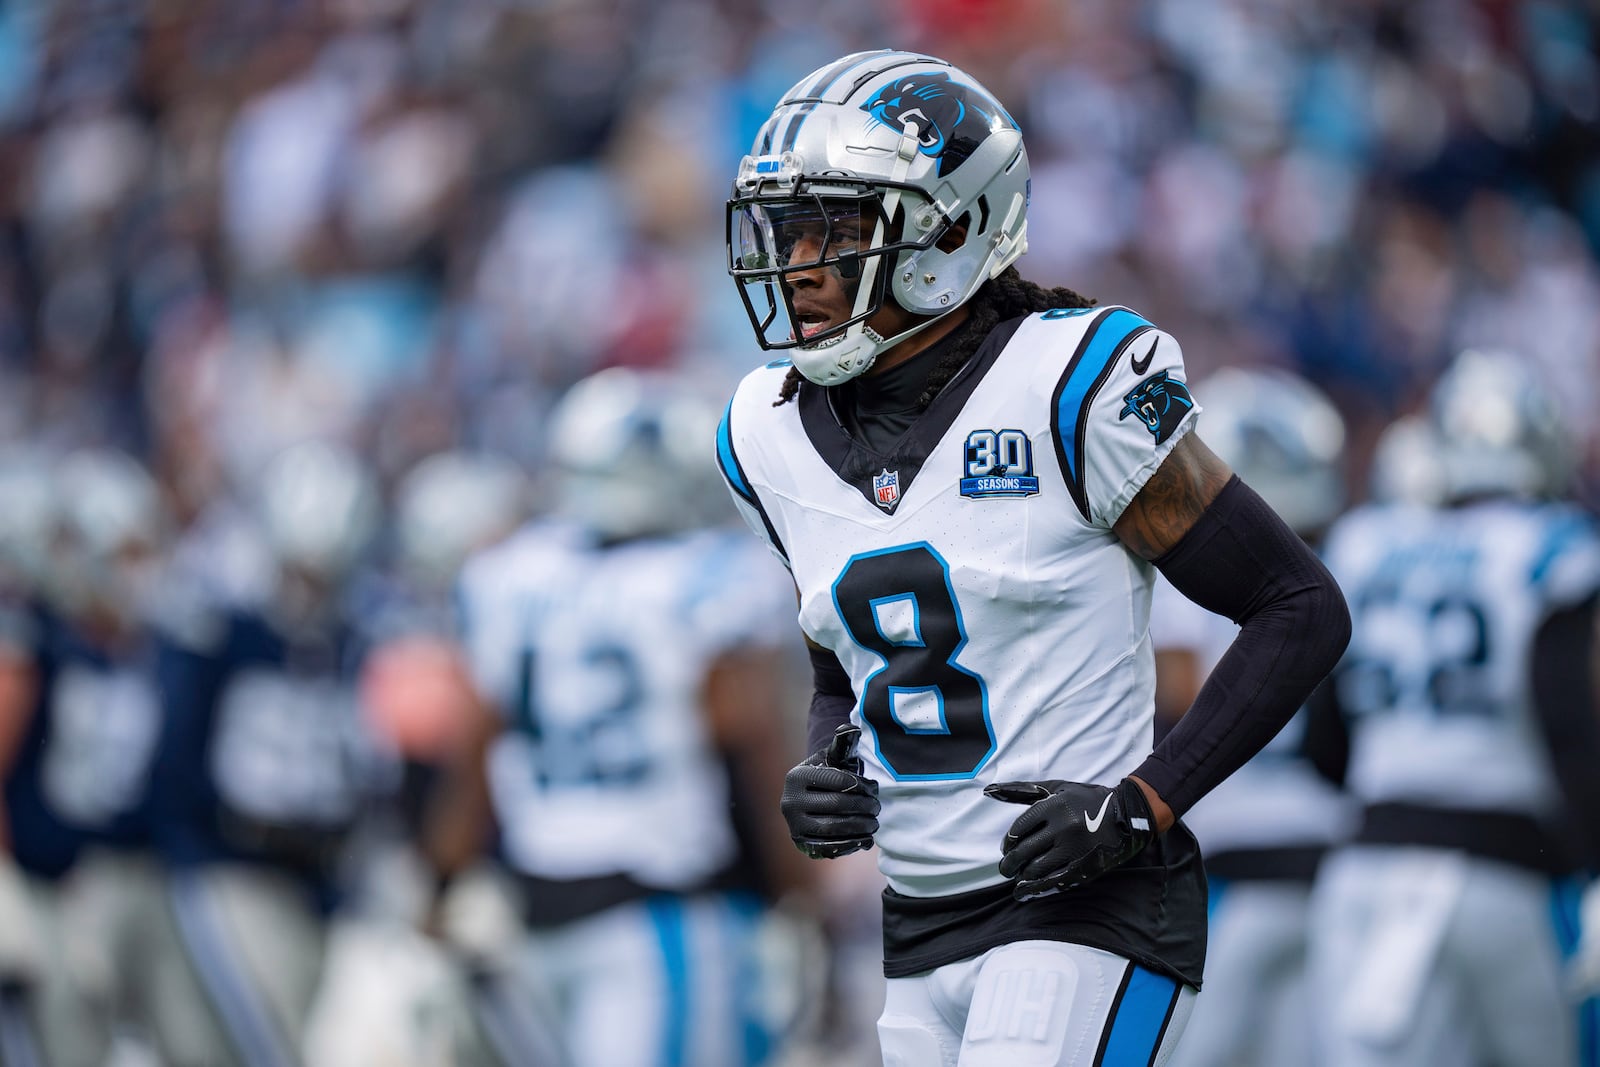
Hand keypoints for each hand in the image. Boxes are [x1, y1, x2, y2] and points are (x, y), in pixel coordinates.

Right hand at [780, 724, 879, 858]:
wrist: (811, 798)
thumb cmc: (828, 774)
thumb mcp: (834, 758)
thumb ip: (843, 744)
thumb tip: (851, 729)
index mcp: (796, 776)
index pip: (838, 781)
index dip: (862, 786)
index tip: (875, 788)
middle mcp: (789, 801)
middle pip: (837, 805)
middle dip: (864, 806)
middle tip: (878, 807)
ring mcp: (794, 825)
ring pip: (834, 828)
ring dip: (860, 826)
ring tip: (874, 823)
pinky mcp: (801, 843)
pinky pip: (828, 847)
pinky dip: (850, 844)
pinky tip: (865, 839)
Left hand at [984, 777, 1155, 899]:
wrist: (1128, 814)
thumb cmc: (1086, 800)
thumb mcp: (1057, 788)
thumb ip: (1023, 790)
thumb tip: (988, 790)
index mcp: (1054, 806)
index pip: (1019, 828)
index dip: (1009, 842)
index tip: (1007, 848)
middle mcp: (1063, 827)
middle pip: (1025, 851)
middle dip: (1010, 863)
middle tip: (1005, 869)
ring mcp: (1075, 849)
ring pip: (1037, 869)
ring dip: (1022, 878)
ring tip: (1016, 881)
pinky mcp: (1085, 867)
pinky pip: (1055, 881)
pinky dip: (1037, 889)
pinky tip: (1028, 892)